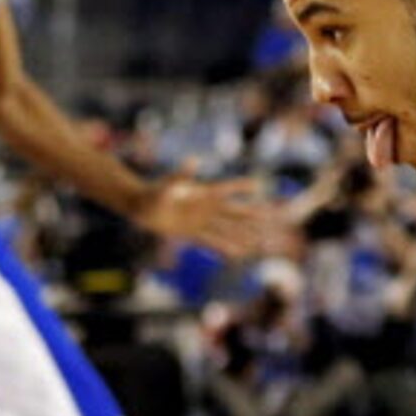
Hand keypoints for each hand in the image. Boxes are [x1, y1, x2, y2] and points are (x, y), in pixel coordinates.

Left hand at [142, 173, 283, 259]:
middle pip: (235, 211)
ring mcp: (202, 221)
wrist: (142, 207)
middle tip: (273, 217)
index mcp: (203, 193)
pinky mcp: (194, 234)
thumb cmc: (153, 192)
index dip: (243, 186)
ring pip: (228, 229)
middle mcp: (207, 207)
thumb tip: (193, 160)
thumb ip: (180, 176)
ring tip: (260, 242)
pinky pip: (213, 242)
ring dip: (244, 235)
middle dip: (254, 214)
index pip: (228, 188)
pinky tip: (237, 255)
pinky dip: (225, 249)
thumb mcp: (167, 184)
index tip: (260, 184)